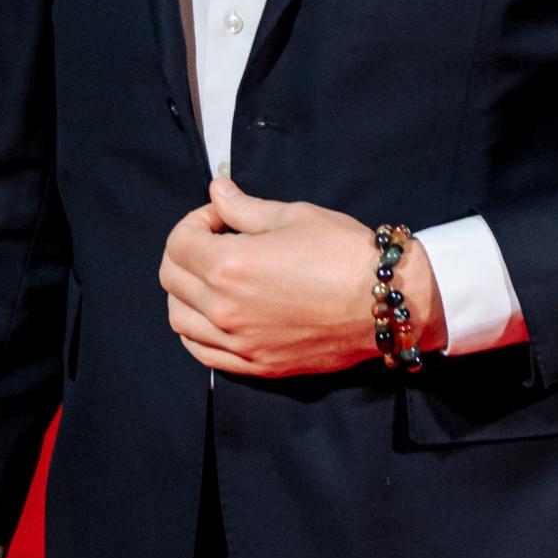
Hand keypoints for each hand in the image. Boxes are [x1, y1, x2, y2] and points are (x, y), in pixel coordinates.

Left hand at [158, 174, 446, 377]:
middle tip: (215, 239)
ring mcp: (239, 343)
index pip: (179, 243)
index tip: (221, 216)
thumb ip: (244, 208)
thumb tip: (218, 192)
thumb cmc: (345, 254)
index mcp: (230, 267)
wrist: (386, 303)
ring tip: (214, 277)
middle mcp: (225, 310)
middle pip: (171, 279)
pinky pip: (202, 352)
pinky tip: (215, 313)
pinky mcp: (257, 365)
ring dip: (185, 292)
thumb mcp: (294, 216)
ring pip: (179, 320)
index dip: (195, 220)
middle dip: (186, 251)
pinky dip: (196, 331)